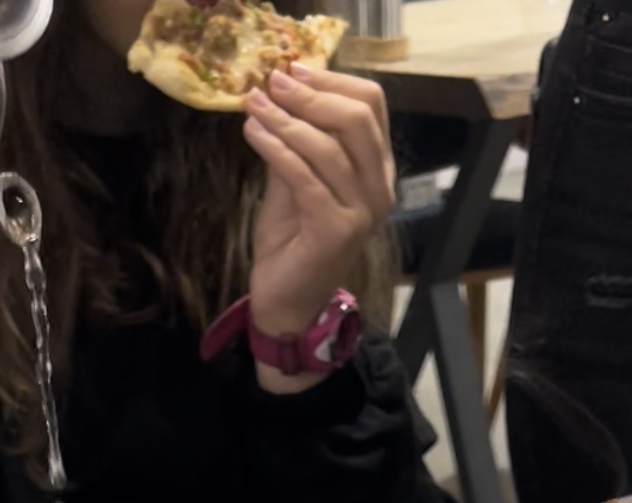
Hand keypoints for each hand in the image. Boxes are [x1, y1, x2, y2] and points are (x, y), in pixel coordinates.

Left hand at [244, 63, 394, 380]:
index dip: (331, 81)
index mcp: (377, 172)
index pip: (371, 106)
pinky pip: (304, 177)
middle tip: (271, 82)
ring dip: (285, 119)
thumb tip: (278, 93)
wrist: (286, 302)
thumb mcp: (293, 183)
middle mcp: (379, 190)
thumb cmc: (291, 243)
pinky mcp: (336, 230)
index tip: (291, 69)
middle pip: (356, 118)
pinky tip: (253, 133)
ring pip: (328, 146)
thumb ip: (296, 143)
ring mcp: (362, 212)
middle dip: (310, 95)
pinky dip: (276, 148)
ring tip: (253, 105)